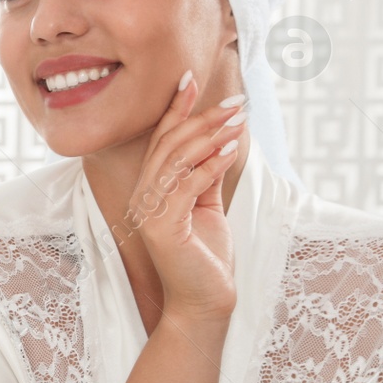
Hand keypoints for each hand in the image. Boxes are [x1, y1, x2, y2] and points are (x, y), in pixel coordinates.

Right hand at [122, 72, 246, 322]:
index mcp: (150, 191)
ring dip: (210, 135)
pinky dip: (210, 164)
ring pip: (176, 160)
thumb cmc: (205, 259)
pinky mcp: (163, 227)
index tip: (190, 79)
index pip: (159, 141)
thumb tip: (219, 142)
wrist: (203, 304)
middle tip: (235, 101)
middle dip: (202, 117)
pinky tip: (231, 148)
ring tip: (238, 118)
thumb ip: (206, 177)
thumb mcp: (207, 208)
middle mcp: (143, 198)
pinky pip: (187, 185)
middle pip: (168, 144)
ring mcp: (149, 212)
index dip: (174, 109)